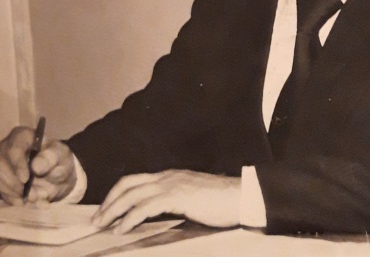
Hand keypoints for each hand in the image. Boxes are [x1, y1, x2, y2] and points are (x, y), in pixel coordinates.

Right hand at [0, 127, 76, 204]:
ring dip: (13, 194)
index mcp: (22, 136)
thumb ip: (51, 158)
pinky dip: (9, 199)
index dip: (17, 165)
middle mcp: (5, 148)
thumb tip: (36, 166)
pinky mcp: (0, 178)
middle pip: (0, 166)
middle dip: (15, 184)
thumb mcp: (60, 155)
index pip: (14, 149)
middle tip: (33, 196)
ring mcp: (0, 164)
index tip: (25, 179)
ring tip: (32, 199)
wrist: (55, 174)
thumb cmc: (57, 159)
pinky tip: (21, 202)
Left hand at [92, 170, 240, 233]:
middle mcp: (167, 177)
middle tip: (96, 220)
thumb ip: (174, 202)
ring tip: (102, 225)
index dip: (117, 194)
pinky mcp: (177, 196)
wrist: (239, 196)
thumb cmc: (219, 201)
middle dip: (109, 202)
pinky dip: (130, 217)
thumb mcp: (191, 199)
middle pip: (128, 184)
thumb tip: (157, 216)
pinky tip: (122, 228)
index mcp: (170, 176)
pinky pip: (146, 207)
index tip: (105, 210)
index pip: (135, 180)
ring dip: (113, 210)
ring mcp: (171, 185)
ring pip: (132, 194)